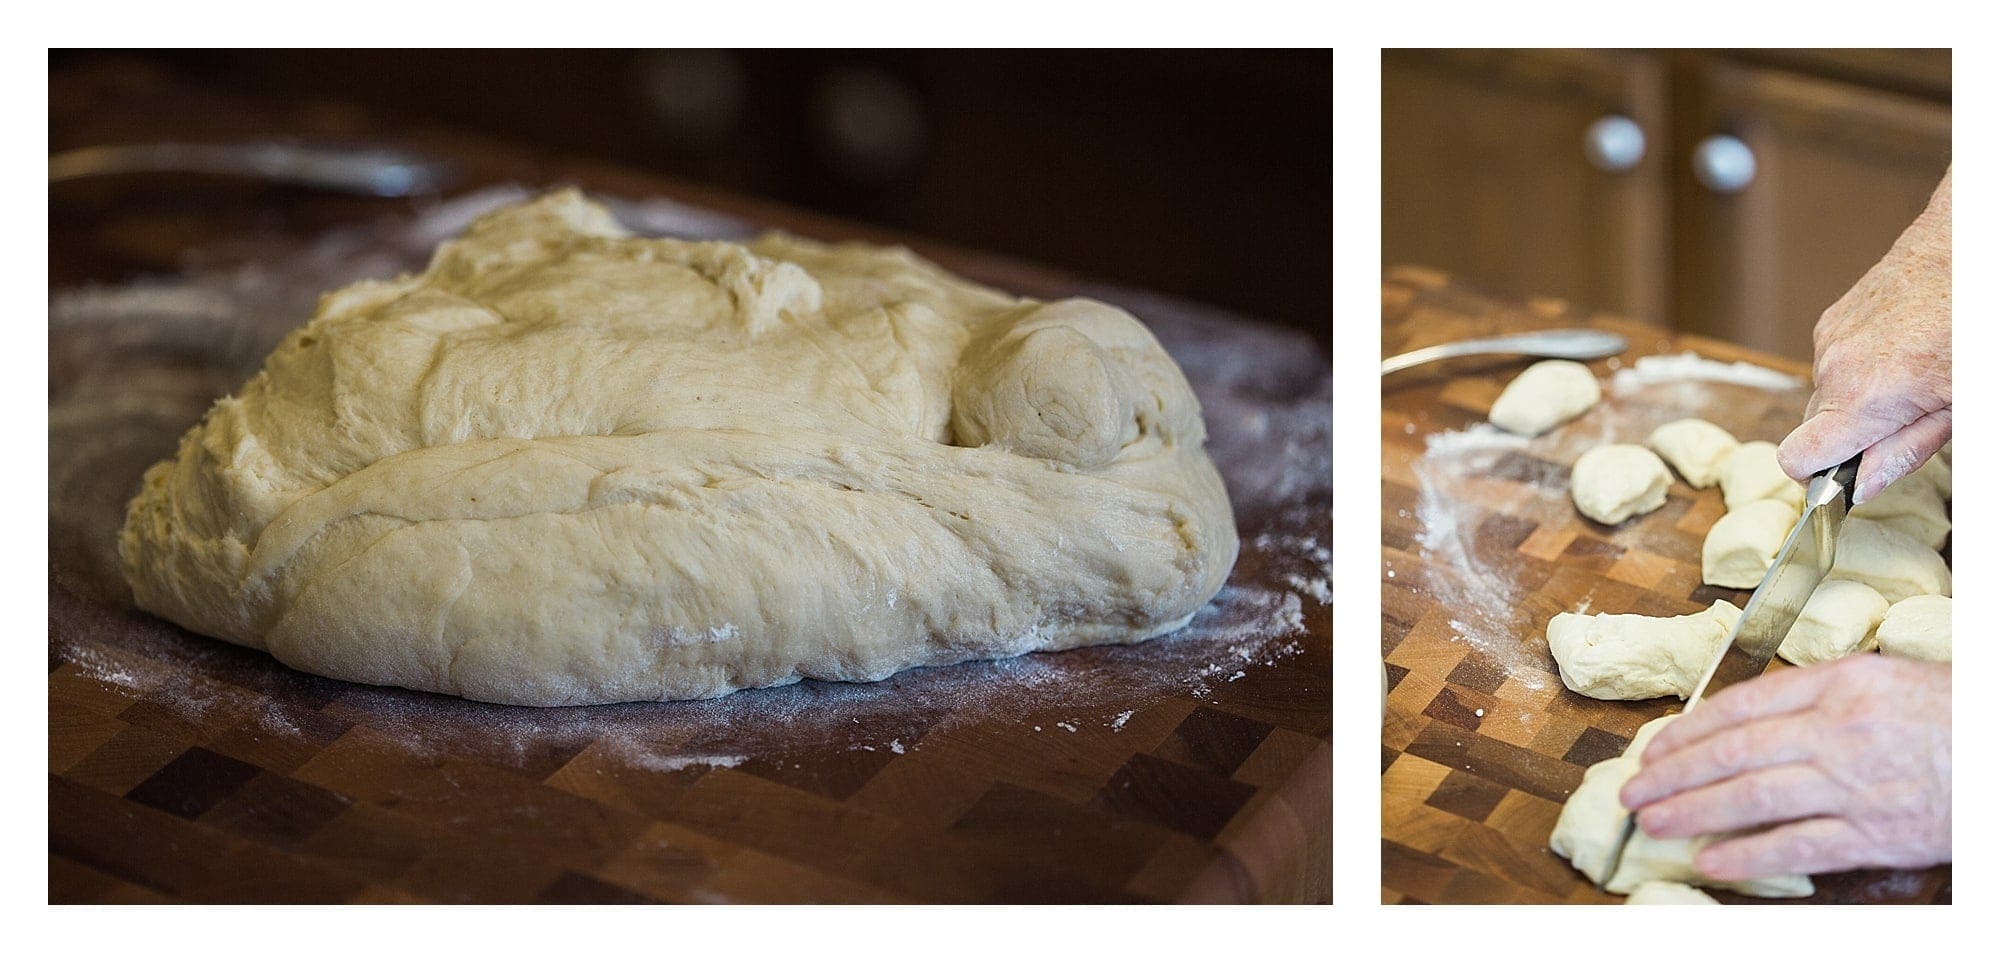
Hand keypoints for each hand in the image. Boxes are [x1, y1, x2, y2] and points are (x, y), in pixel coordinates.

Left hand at [1618, 653, 1950, 879]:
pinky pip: (1798, 845)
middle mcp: (1839, 731)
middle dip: (1672, 774)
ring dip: (1693, 811)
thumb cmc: (1952, 713)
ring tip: (1652, 822)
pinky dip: (1749, 855)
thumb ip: (1818, 696)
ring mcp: (1855, 785)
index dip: (1687, 731)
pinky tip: (1711, 861)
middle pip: (1733, 753)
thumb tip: (1750, 719)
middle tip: (1631, 791)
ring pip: (1753, 798)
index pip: (1740, 706)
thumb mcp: (1882, 680)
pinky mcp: (1877, 834)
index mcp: (1839, 684)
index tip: (1652, 749)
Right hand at [1777, 168, 1950, 502]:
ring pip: (1826, 396)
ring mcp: (1828, 340)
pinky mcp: (1832, 319)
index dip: (1818, 479)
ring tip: (1912, 379)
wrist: (1966, 247)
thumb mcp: (1961, 405)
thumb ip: (1906, 450)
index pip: (1796, 461)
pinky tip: (1902, 352)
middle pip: (1814, 431)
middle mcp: (1833, 368)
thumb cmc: (1973, 326)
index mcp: (1862, 398)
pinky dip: (1860, 370)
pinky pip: (1833, 363)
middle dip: (1853, 437)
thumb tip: (1863, 485)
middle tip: (1910, 419)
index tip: (1847, 480)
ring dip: (1859, 401)